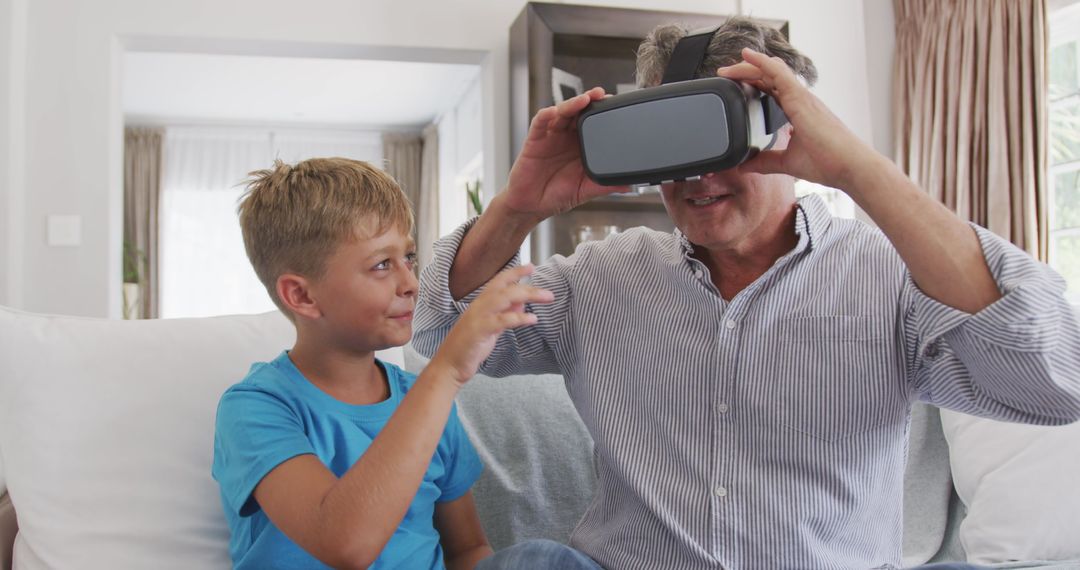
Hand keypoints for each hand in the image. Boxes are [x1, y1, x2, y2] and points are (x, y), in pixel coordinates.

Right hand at [431, 264, 552, 385]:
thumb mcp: (491, 329)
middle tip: (549, 292)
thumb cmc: (469, 348)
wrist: (449, 366)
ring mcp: (478, 317)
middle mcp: (479, 306)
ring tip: (546, 298)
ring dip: (527, 295)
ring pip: (504, 298)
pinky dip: (519, 318)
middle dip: (529, 287)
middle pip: (506, 288)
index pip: (499, 281)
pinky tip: (533, 319)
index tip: (531, 267)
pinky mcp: (479, 331)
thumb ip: (505, 315)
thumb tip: (522, 305)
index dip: (515, 272)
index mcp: (481, 303)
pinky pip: (502, 320)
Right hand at [502, 87, 628, 221]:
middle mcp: (566, 137)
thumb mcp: (586, 189)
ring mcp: (550, 136)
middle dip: (589, 101)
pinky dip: (546, 115)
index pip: (593, 122)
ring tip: (584, 100)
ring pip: (561, 113)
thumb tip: (628, 186)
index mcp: (581, 145)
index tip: (616, 104)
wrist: (533, 206)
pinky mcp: (534, 140)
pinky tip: (554, 112)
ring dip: (572, 104)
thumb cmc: (558, 195)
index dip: (603, 112)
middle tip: (602, 95)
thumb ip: (605, 185)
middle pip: (578, 111)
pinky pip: (539, 123)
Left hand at [719, 48, 886, 192]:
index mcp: (798, 111)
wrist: (850, 167)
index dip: (753, 84)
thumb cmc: (829, 163)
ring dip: (749, 66)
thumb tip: (745, 166)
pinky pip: (779, 73)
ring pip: (772, 70)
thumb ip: (766, 162)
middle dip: (746, 73)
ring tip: (729, 68)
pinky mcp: (801, 99)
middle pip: (769, 77)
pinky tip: (748, 57)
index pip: (772, 90)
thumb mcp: (788, 163)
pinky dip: (762, 63)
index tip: (734, 85)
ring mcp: (802, 97)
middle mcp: (800, 100)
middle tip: (724, 75)